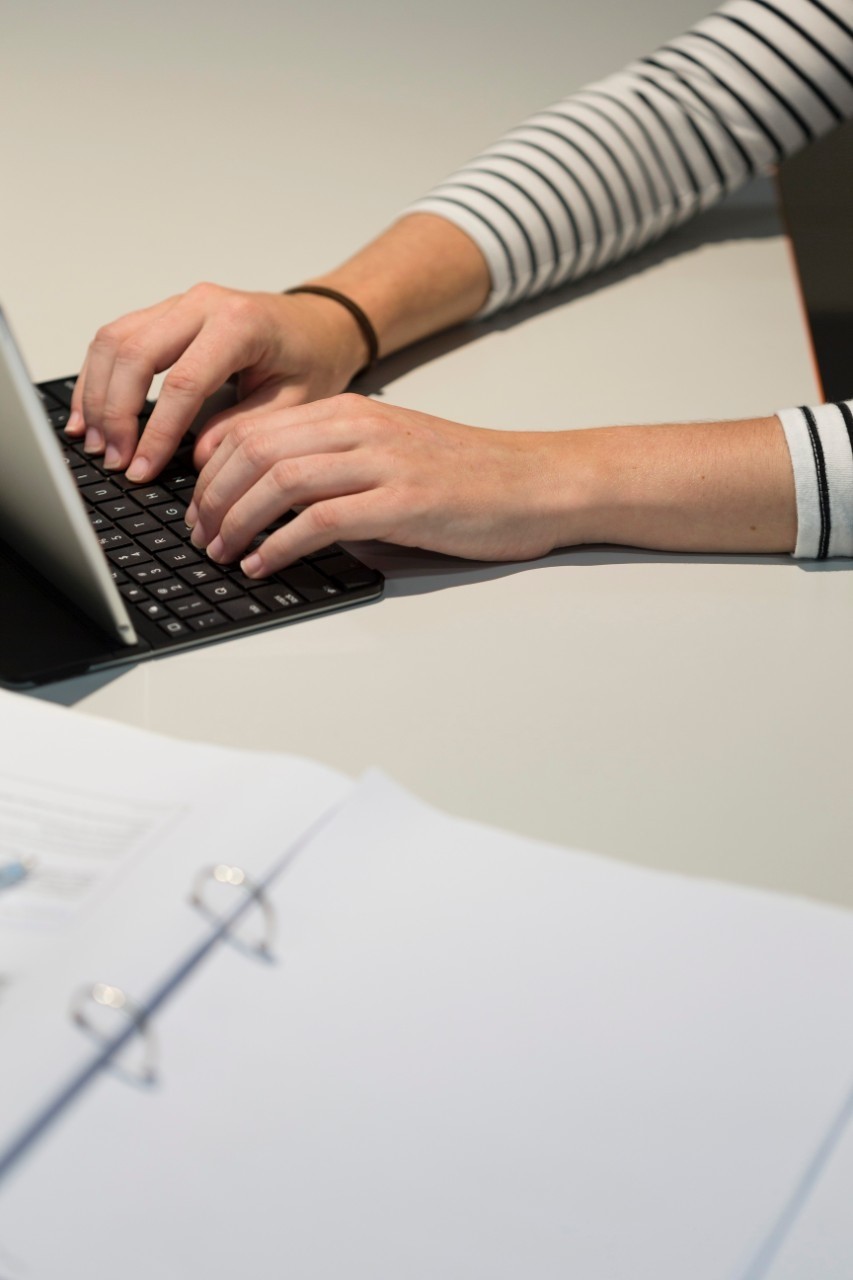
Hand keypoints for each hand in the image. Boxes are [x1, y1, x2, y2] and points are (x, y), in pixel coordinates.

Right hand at [65, 283, 369, 481]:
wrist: (317, 326)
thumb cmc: (311, 359)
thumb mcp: (295, 403)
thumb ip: (246, 429)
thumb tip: (198, 459)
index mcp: (240, 324)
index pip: (182, 382)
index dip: (156, 432)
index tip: (141, 469)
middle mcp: (202, 304)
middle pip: (135, 354)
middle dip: (116, 413)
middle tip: (114, 460)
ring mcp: (178, 304)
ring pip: (114, 341)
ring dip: (97, 395)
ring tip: (96, 443)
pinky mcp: (164, 313)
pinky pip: (116, 338)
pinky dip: (96, 376)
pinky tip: (91, 414)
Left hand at [187, 395, 580, 574]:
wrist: (537, 482)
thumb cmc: (468, 478)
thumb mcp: (390, 456)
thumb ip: (335, 469)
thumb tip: (273, 508)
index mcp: (351, 413)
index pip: (254, 429)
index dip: (211, 471)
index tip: (197, 508)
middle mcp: (360, 428)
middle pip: (255, 450)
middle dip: (212, 497)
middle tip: (198, 536)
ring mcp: (383, 461)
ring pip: (280, 479)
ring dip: (237, 521)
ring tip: (222, 553)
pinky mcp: (404, 501)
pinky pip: (321, 518)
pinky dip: (280, 544)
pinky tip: (264, 563)